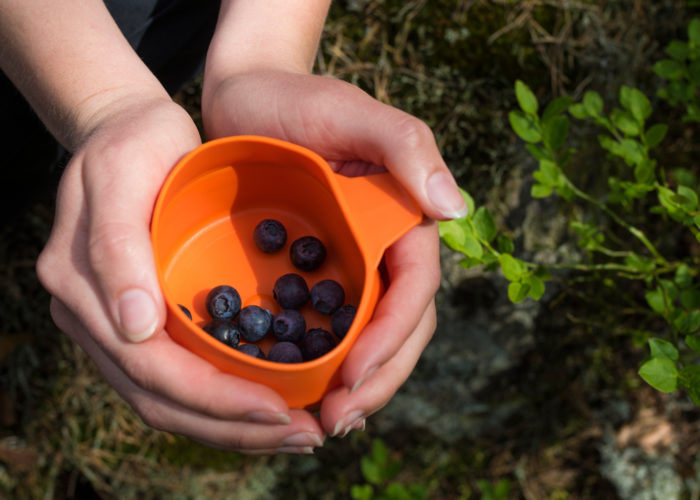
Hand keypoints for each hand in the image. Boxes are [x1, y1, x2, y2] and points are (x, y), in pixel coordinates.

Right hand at [36, 95, 324, 453]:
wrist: (124, 131)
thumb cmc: (130, 145)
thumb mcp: (120, 175)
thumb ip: (116, 249)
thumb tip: (133, 329)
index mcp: (84, 290)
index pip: (150, 367)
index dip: (213, 397)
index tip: (276, 407)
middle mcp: (96, 320)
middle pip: (163, 401)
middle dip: (234, 426)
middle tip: (303, 434)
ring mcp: (117, 326)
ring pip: (172, 402)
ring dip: (233, 426)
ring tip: (296, 431)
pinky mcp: (143, 322)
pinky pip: (180, 378)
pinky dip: (223, 402)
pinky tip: (268, 405)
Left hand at [202, 70, 461, 435]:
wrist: (245, 99)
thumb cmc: (298, 100)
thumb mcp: (354, 114)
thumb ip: (408, 148)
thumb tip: (456, 209)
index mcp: (405, 220)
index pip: (414, 290)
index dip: (392, 339)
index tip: (354, 376)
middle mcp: (385, 249)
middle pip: (400, 327)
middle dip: (376, 379)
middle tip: (337, 421)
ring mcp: (352, 265)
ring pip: (370, 337)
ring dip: (357, 385)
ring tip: (325, 422)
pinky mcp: (316, 273)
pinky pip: (331, 327)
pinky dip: (326, 365)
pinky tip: (308, 393)